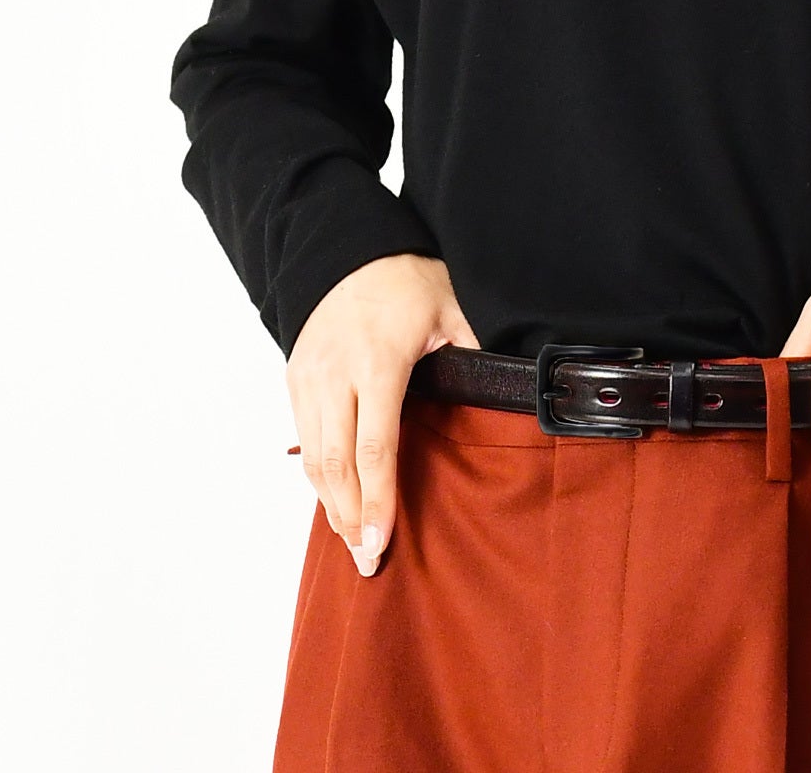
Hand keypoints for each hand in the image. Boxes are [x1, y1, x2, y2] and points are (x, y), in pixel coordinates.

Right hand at [286, 253, 480, 576]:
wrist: (348, 247)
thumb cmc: (408, 279)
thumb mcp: (454, 308)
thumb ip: (476, 353)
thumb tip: (515, 391)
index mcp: (378, 363)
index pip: (375, 448)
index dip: (378, 501)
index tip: (381, 543)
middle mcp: (334, 375)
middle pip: (337, 465)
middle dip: (351, 519)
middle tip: (367, 563)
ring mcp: (308, 377)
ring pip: (314, 458)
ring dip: (331, 505)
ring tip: (353, 543)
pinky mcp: (295, 378)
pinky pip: (304, 439)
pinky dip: (319, 477)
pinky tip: (336, 502)